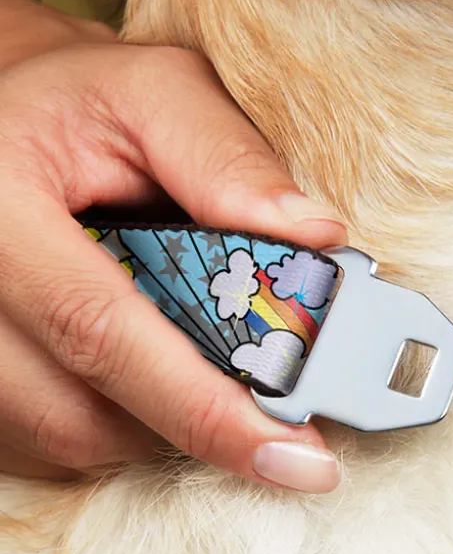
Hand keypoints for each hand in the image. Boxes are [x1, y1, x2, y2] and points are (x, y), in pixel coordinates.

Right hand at [0, 0, 345, 490]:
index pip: (101, 332)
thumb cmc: (78, 105)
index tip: (298, 458)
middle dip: (201, 429)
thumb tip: (318, 237)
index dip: (206, 410)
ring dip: (164, 427)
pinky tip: (158, 380)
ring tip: (216, 379)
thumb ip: (228, 159)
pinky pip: (51, 443)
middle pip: (83, 414)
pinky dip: (124, 425)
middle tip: (287, 432)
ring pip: (71, 438)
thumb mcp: (152, 95)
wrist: (3, 122)